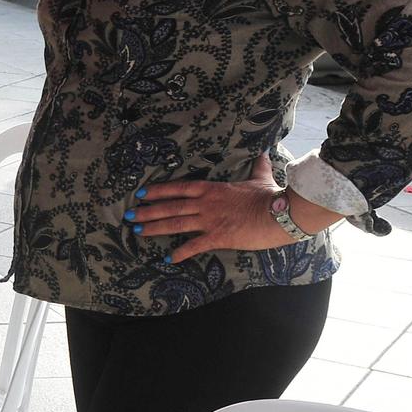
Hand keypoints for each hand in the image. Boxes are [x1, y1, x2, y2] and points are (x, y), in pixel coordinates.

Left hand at [131, 153, 303, 264]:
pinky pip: (194, 246)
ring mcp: (210, 220)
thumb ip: (258, 167)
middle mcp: (206, 203)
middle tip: (129, 215)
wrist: (282, 213)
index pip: (179, 188)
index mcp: (212, 189)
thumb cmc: (271, 196)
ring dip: (154, 228)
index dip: (158, 191)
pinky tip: (168, 258)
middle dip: (148, 211)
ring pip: (175, 224)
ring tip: (137, 231)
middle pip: (170, 207)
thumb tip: (263, 153)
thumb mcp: (261, 179)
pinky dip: (180, 253)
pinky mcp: (218, 237)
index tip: (142, 194)